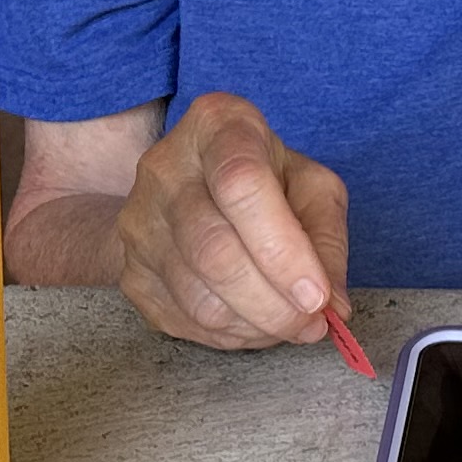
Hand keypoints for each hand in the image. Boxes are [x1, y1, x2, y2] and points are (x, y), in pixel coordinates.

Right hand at [112, 92, 351, 349]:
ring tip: (288, 323)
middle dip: (273, 304)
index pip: (241, 184)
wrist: (191, 190)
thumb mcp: (310, 186)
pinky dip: (229, 335)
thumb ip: (326, 238)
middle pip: (215, 250)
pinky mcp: (129, 271)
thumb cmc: (264, 182)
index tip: (316, 296)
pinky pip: (183, 320)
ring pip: (198, 297)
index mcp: (215, 126)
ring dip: (255, 325)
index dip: (282, 249)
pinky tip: (254, 322)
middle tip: (312, 325)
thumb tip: (332, 306)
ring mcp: (138, 221)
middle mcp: (164, 168)